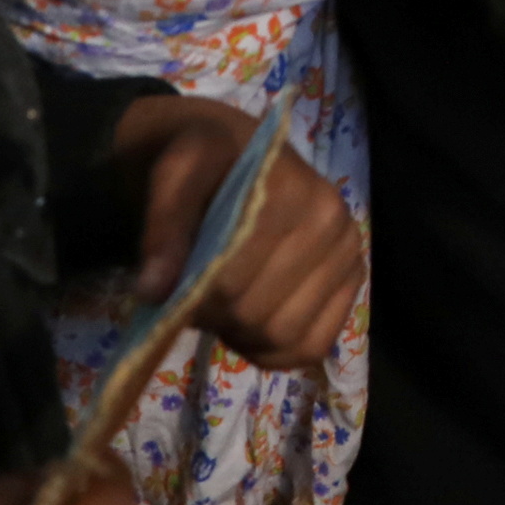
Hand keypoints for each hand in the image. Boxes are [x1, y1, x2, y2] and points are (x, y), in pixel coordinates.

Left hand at [108, 96, 365, 373]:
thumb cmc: (205, 165)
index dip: (196, 293)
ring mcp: (350, 260)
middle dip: (217, 314)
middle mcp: (337, 226)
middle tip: (198, 294)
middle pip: (259, 313)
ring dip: (243, 334)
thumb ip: (163, 226)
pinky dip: (275, 350)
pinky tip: (250, 326)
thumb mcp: (174, 175)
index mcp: (298, 192)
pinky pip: (312, 346)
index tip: (177, 280)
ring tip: (224, 304)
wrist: (235, 154)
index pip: (235, 279)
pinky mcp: (351, 289)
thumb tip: (153, 290)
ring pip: (286, 336)